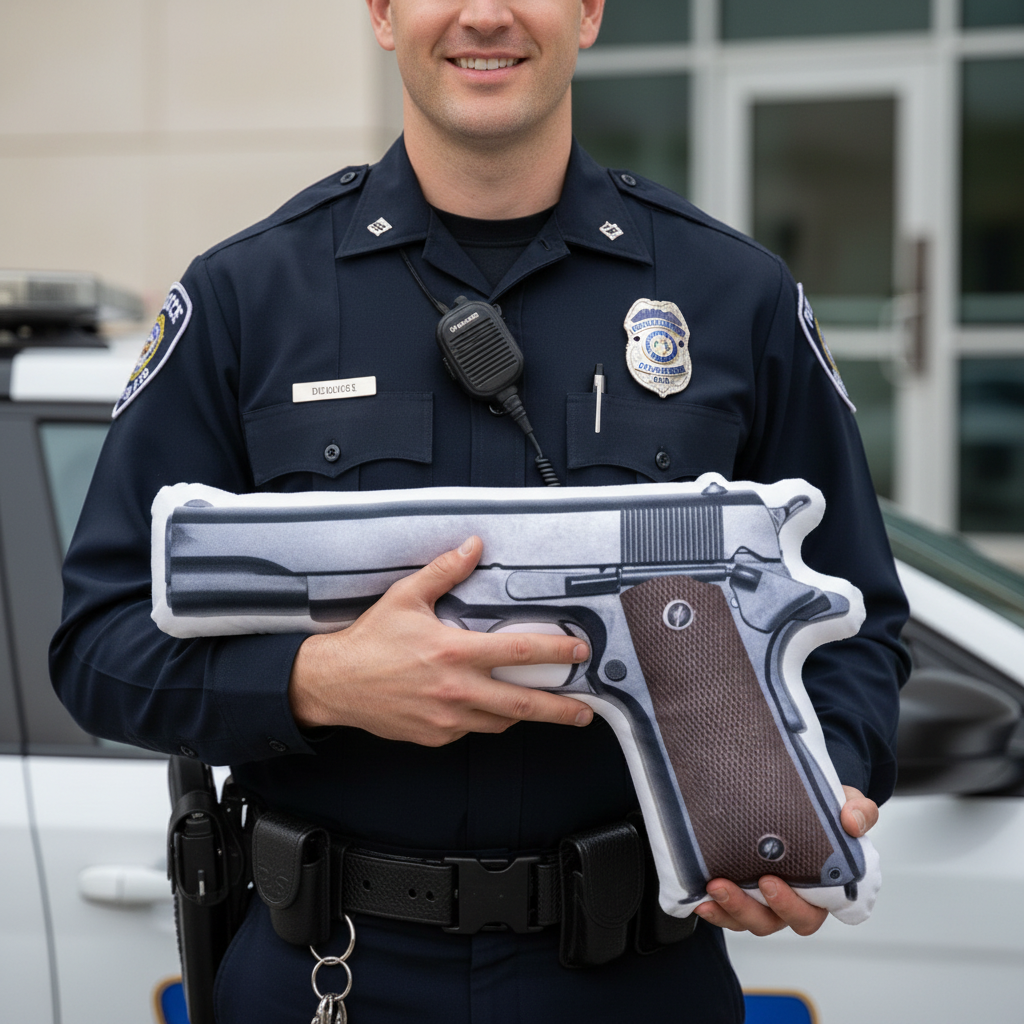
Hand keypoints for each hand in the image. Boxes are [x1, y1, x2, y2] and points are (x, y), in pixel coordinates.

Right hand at [288, 536, 592, 744]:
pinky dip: (483, 719)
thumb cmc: (369, 641)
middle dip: (561, 709)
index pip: (519, 653)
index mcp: (454, 652)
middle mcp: (455, 689)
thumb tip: (473, 546)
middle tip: (585, 710)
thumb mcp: (406, 597)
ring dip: (521, 714)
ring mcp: (446, 718)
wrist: (333, 684)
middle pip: (523, 704)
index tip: (578, 652)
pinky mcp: (435, 736)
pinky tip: (483, 706)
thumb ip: (445, 572)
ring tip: (539, 707)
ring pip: (499, 721)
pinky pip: (470, 730)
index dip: (555, 651)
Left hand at [693, 785, 877, 935]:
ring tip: (713, 887)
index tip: (772, 883)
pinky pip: (724, 909)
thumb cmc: (823, 809)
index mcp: (819, 889)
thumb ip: (858, 811)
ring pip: (746, 918)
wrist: (795, 793)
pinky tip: (698, 896)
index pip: (809, 912)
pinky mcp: (738, 887)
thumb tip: (853, 822)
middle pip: (773, 921)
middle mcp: (788, 898)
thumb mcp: (845, 803)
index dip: (791, 907)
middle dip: (753, 907)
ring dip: (729, 908)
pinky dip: (713, 907)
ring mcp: (761, 896)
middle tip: (734, 883)